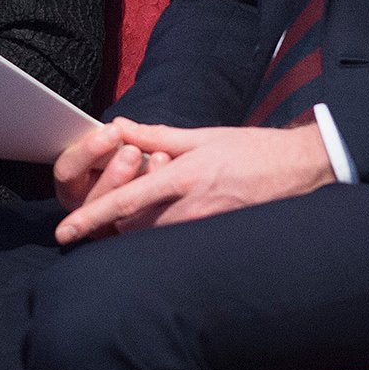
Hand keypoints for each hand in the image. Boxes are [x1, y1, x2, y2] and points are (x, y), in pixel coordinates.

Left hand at [54, 122, 333, 244]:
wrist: (303, 170)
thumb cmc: (253, 149)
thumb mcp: (204, 136)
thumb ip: (157, 136)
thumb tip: (118, 129)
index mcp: (186, 176)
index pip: (127, 201)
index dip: (92, 217)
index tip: (65, 231)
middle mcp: (193, 207)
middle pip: (133, 226)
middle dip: (112, 219)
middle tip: (105, 203)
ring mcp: (206, 227)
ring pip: (153, 236)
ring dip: (136, 224)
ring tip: (142, 202)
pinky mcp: (216, 238)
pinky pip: (175, 241)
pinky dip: (160, 230)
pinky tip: (162, 215)